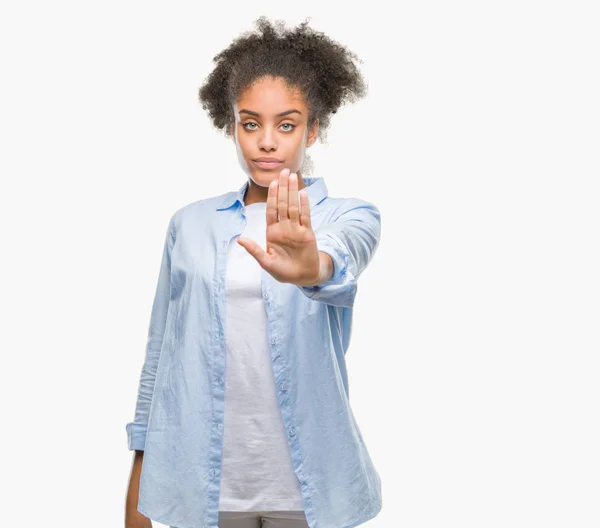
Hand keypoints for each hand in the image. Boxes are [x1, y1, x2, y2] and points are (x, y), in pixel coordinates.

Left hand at [237, 168, 321, 285]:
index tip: (272, 182)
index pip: (271, 210)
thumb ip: (254, 250)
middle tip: (284, 171)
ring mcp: (296, 229)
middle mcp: (284, 227)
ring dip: (293, 191)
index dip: (272, 196)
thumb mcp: (265, 262)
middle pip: (282, 203)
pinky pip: (305, 216)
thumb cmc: (283, 271)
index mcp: (273, 232)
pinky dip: (304, 205)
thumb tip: (240, 239)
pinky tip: (303, 194)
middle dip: (283, 187)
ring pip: (293, 206)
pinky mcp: (307, 233)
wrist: (302, 277)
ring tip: (292, 176)